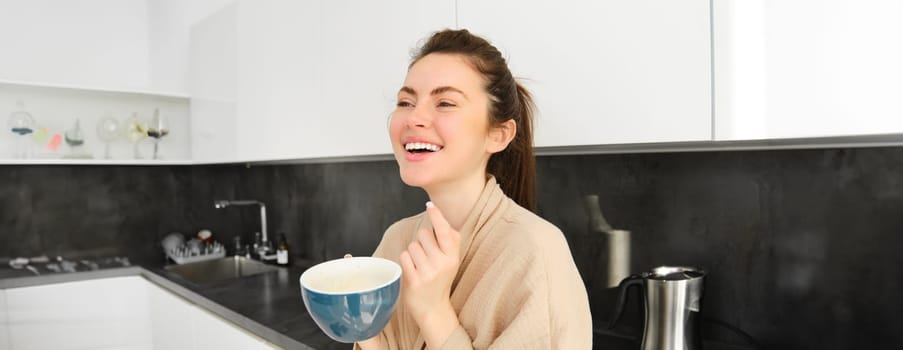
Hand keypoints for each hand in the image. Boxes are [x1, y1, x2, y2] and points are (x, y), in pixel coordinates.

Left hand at [399, 202, 461, 337]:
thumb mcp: (452, 259)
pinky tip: (412, 271)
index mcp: (453, 256)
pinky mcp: (414, 280)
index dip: (436, 216)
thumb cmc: (441, 278)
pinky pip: (404, 257)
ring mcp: (428, 273)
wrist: (433, 308)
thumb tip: (439, 216)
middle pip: (423, 234)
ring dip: (413, 252)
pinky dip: (405, 261)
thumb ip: (450, 239)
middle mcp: (442, 263)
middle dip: (421, 241)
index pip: (444, 231)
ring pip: (412, 245)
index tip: (430, 205)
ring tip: (420, 265)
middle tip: (427, 257)